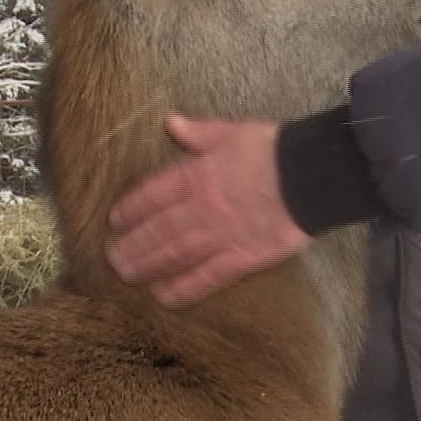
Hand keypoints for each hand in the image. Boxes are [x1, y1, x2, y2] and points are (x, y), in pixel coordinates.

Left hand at [105, 114, 310, 307]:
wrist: (310, 176)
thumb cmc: (272, 149)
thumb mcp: (231, 131)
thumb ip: (198, 132)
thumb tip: (171, 122)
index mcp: (196, 176)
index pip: (152, 195)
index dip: (130, 209)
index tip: (114, 222)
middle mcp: (201, 210)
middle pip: (158, 231)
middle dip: (132, 245)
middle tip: (111, 258)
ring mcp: (220, 236)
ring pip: (175, 256)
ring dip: (148, 267)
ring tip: (127, 276)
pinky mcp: (241, 258)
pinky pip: (207, 277)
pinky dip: (184, 289)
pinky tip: (164, 298)